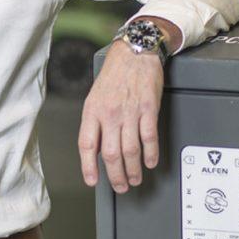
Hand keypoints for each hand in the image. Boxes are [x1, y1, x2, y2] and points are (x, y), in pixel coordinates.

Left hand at [78, 38, 163, 192]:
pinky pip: (149, 138)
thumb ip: (95, 121)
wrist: (135, 52)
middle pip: (111, 154)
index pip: (87, 144)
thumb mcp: (95, 96)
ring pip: (130, 151)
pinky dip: (150, 154)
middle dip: (116, 176)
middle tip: (121, 186)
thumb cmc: (114, 74)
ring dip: (133, 170)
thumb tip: (97, 147)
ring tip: (135, 178)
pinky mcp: (149, 109)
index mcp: (93, 110)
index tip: (92, 180)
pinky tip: (150, 162)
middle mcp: (110, 113)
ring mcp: (130, 112)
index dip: (88, 166)